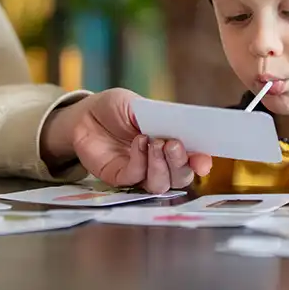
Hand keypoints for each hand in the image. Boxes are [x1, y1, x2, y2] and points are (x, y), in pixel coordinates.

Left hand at [40, 88, 212, 193]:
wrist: (86, 114)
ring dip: (161, 165)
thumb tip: (182, 128)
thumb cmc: (117, 108)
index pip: (194, 161)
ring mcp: (140, 173)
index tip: (203, 161)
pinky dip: (140, 161)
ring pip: (161, 184)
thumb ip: (162, 118)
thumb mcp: (142, 105)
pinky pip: (135, 178)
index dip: (201, 163)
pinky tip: (138, 142)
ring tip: (154, 143)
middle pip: (181, 178)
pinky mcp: (120, 178)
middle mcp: (160, 163)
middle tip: (173, 144)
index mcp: (173, 145)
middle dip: (181, 163)